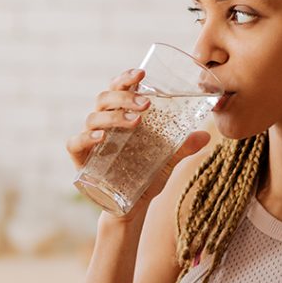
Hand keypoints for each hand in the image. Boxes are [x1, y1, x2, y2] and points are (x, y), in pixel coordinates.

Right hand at [67, 69, 210, 219]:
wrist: (131, 209)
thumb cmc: (145, 178)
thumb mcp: (167, 162)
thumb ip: (183, 148)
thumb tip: (206, 136)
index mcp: (121, 117)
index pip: (119, 89)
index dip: (126, 78)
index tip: (142, 73)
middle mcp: (103, 125)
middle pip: (104, 98)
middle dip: (124, 96)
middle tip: (146, 104)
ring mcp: (90, 142)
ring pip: (93, 117)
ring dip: (113, 116)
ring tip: (135, 121)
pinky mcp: (81, 161)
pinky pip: (75, 143)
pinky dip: (87, 138)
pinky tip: (102, 137)